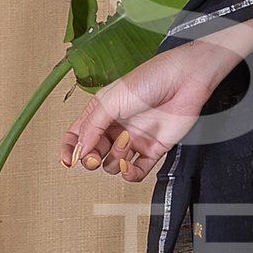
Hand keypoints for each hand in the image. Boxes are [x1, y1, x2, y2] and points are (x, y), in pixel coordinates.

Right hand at [60, 39, 233, 184]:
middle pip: (93, 153)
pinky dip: (130, 173)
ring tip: (126, 142)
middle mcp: (116, 126)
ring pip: (113, 164)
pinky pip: (137, 171)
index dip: (70, 149)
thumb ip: (92, 126)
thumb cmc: (150, 79)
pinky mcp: (153, 148)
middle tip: (93, 157)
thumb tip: (80, 150)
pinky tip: (128, 166)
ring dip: (115, 158)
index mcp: (101, 111)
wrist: (185, 80)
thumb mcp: (111, 100)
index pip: (77, 135)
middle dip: (91, 159)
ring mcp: (134, 139)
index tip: (68, 161)